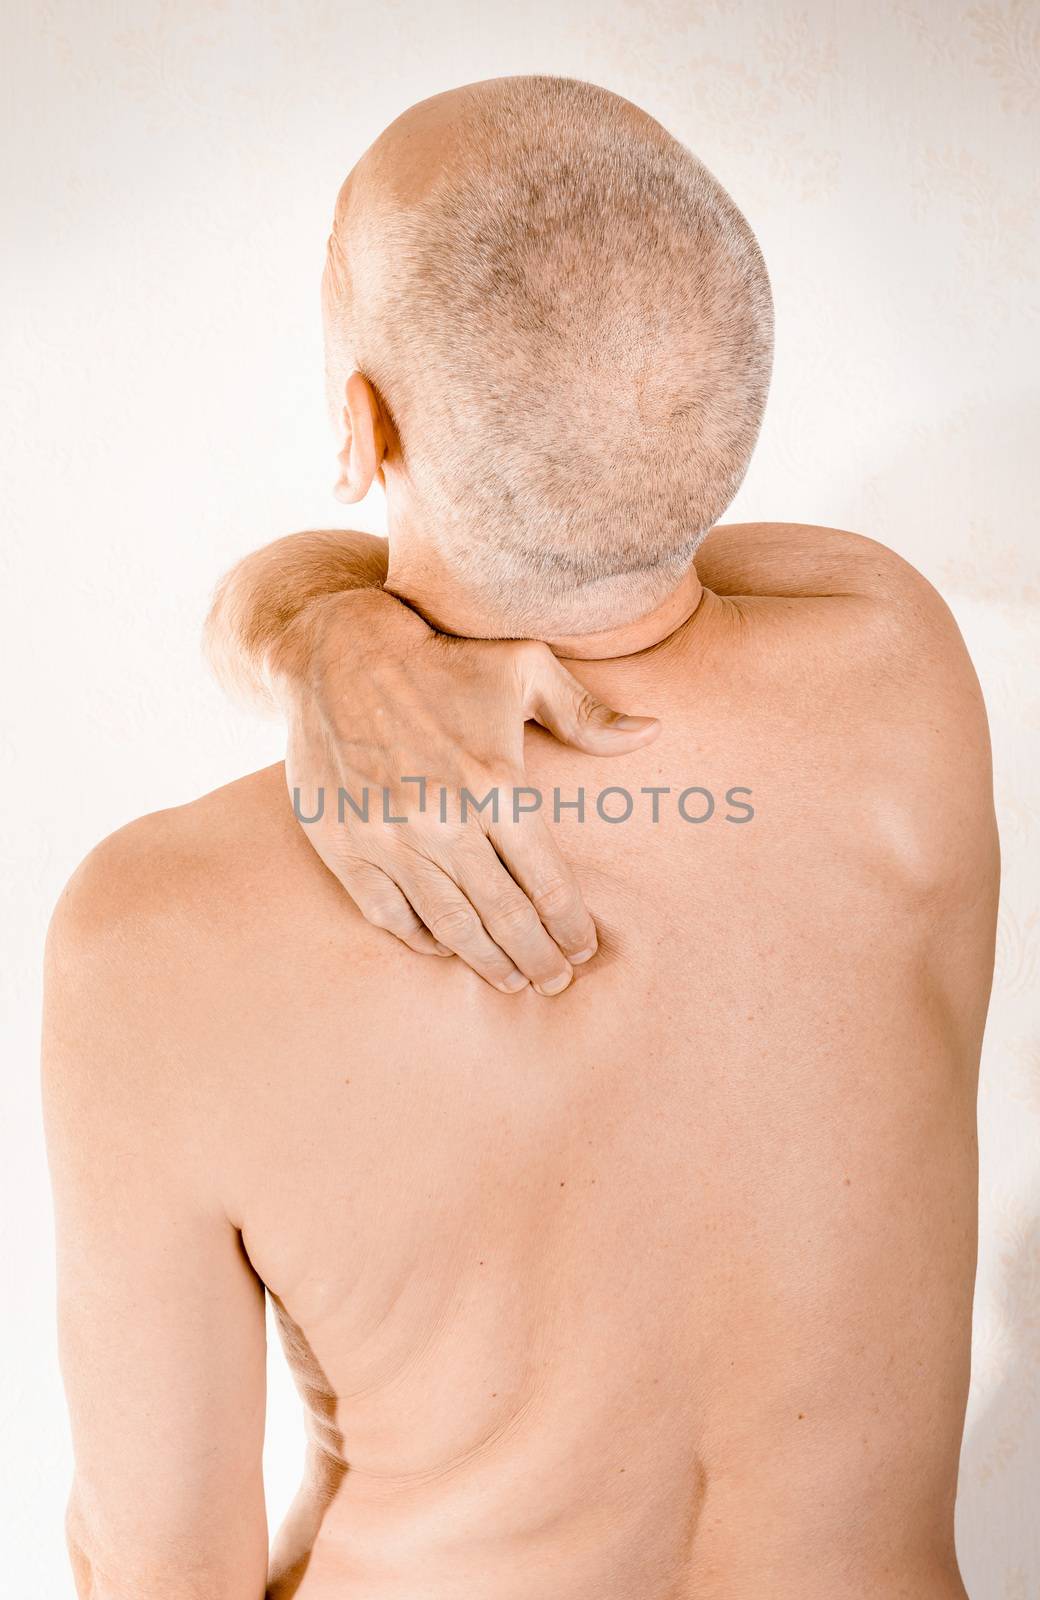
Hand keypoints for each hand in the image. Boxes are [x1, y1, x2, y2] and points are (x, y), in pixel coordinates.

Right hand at [281, 588, 659, 993]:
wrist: (335, 654)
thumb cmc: (441, 661)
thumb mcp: (524, 667)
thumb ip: (587, 712)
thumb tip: (652, 732)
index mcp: (496, 783)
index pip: (547, 881)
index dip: (571, 926)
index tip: (585, 948)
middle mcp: (443, 820)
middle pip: (505, 915)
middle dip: (538, 958)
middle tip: (556, 979)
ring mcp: (390, 839)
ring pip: (450, 925)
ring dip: (488, 961)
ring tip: (512, 981)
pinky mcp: (345, 847)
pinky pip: (389, 914)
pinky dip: (421, 939)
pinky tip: (447, 948)